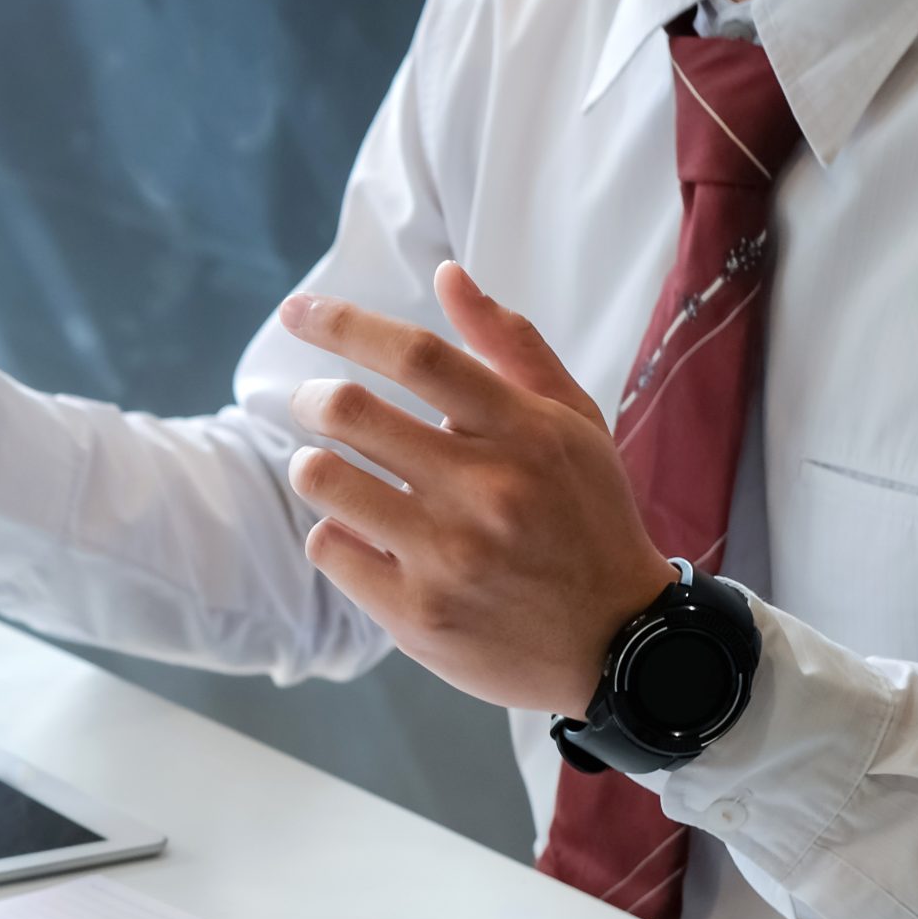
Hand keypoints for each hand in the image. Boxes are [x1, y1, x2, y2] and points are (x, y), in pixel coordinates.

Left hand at [278, 261, 673, 714]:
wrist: (618, 642)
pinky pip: (329, 547)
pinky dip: (333, 532)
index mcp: (524, 431)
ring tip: (332, 471)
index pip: (417, 355)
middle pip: (350, 413)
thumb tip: (449, 275)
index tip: (299, 312)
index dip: (344, 323)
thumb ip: (511, 346)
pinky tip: (362, 535)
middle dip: (311, 400)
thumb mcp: (573, 423)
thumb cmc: (587, 518)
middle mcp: (485, 489)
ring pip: (324, 480)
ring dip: (313, 467)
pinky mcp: (416, 612)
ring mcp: (448, 555)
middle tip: (311, 405)